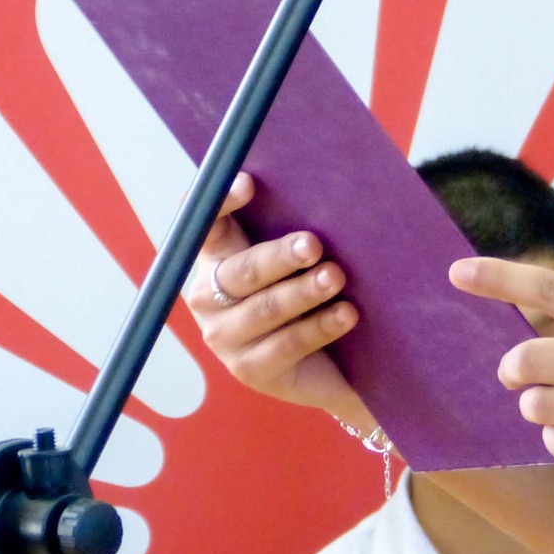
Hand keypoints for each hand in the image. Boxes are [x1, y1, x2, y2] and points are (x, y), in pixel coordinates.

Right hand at [187, 171, 370, 425]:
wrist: (336, 359)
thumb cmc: (316, 287)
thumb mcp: (303, 256)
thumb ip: (298, 223)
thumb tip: (328, 186)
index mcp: (217, 257)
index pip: (208, 226)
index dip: (223, 204)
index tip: (249, 182)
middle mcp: (209, 297)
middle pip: (241, 271)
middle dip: (278, 255)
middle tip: (314, 244)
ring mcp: (227, 337)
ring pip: (264, 309)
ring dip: (302, 292)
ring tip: (335, 277)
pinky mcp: (251, 370)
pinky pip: (286, 345)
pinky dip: (319, 327)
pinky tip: (346, 314)